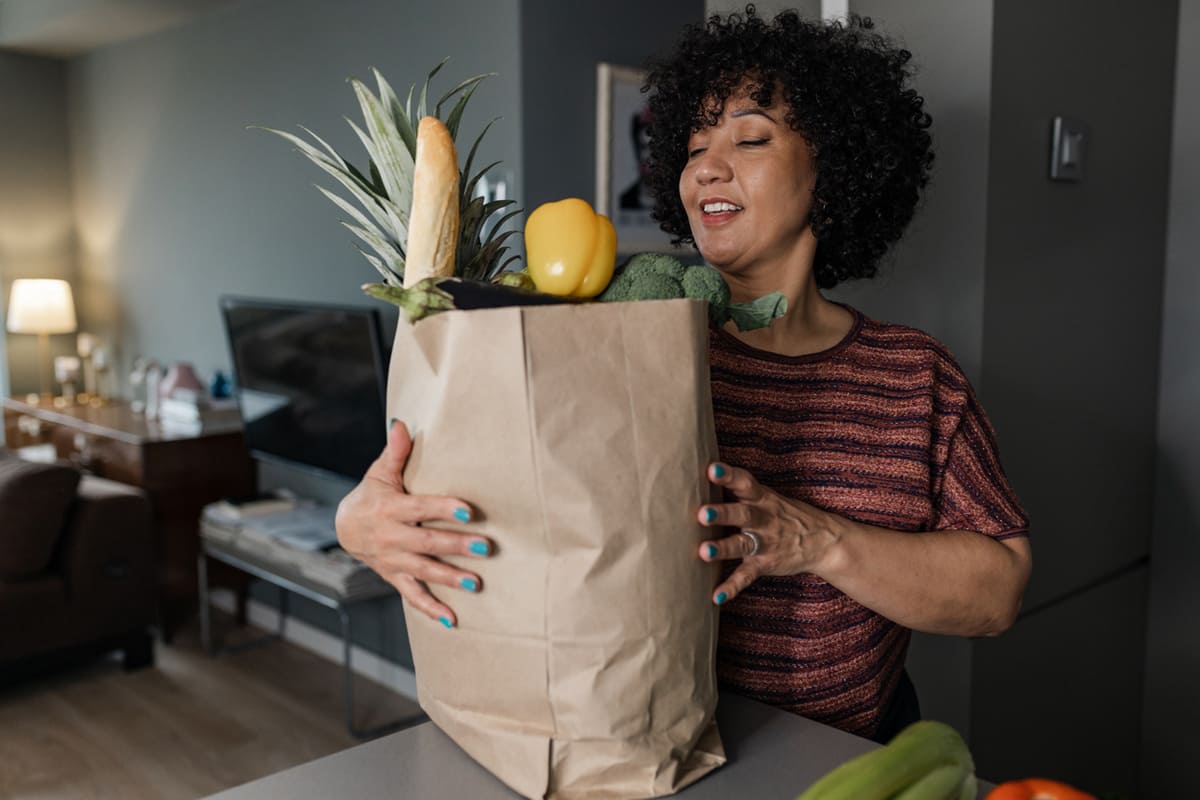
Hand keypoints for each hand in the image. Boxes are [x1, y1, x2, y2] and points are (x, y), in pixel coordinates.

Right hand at [335, 419, 491, 627]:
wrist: (344, 528)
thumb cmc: (372, 494)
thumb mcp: (379, 472)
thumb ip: (395, 452)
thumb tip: (402, 423)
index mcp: (390, 509)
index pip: (420, 508)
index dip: (443, 509)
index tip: (469, 510)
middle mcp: (391, 538)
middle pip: (426, 543)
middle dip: (456, 546)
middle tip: (486, 548)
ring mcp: (393, 561)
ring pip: (423, 571)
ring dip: (449, 578)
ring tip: (476, 583)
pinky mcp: (395, 577)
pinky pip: (413, 596)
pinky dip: (431, 609)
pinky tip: (453, 619)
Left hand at [695, 462, 841, 604]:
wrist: (824, 540)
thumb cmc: (783, 513)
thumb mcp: (766, 496)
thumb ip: (739, 489)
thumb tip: (699, 477)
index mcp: (761, 498)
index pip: (744, 483)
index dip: (728, 475)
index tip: (711, 469)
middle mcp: (762, 519)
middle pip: (742, 514)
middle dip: (722, 514)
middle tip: (702, 514)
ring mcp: (765, 543)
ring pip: (742, 544)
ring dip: (723, 548)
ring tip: (703, 552)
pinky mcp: (765, 564)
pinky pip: (747, 576)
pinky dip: (732, 587)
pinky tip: (716, 597)